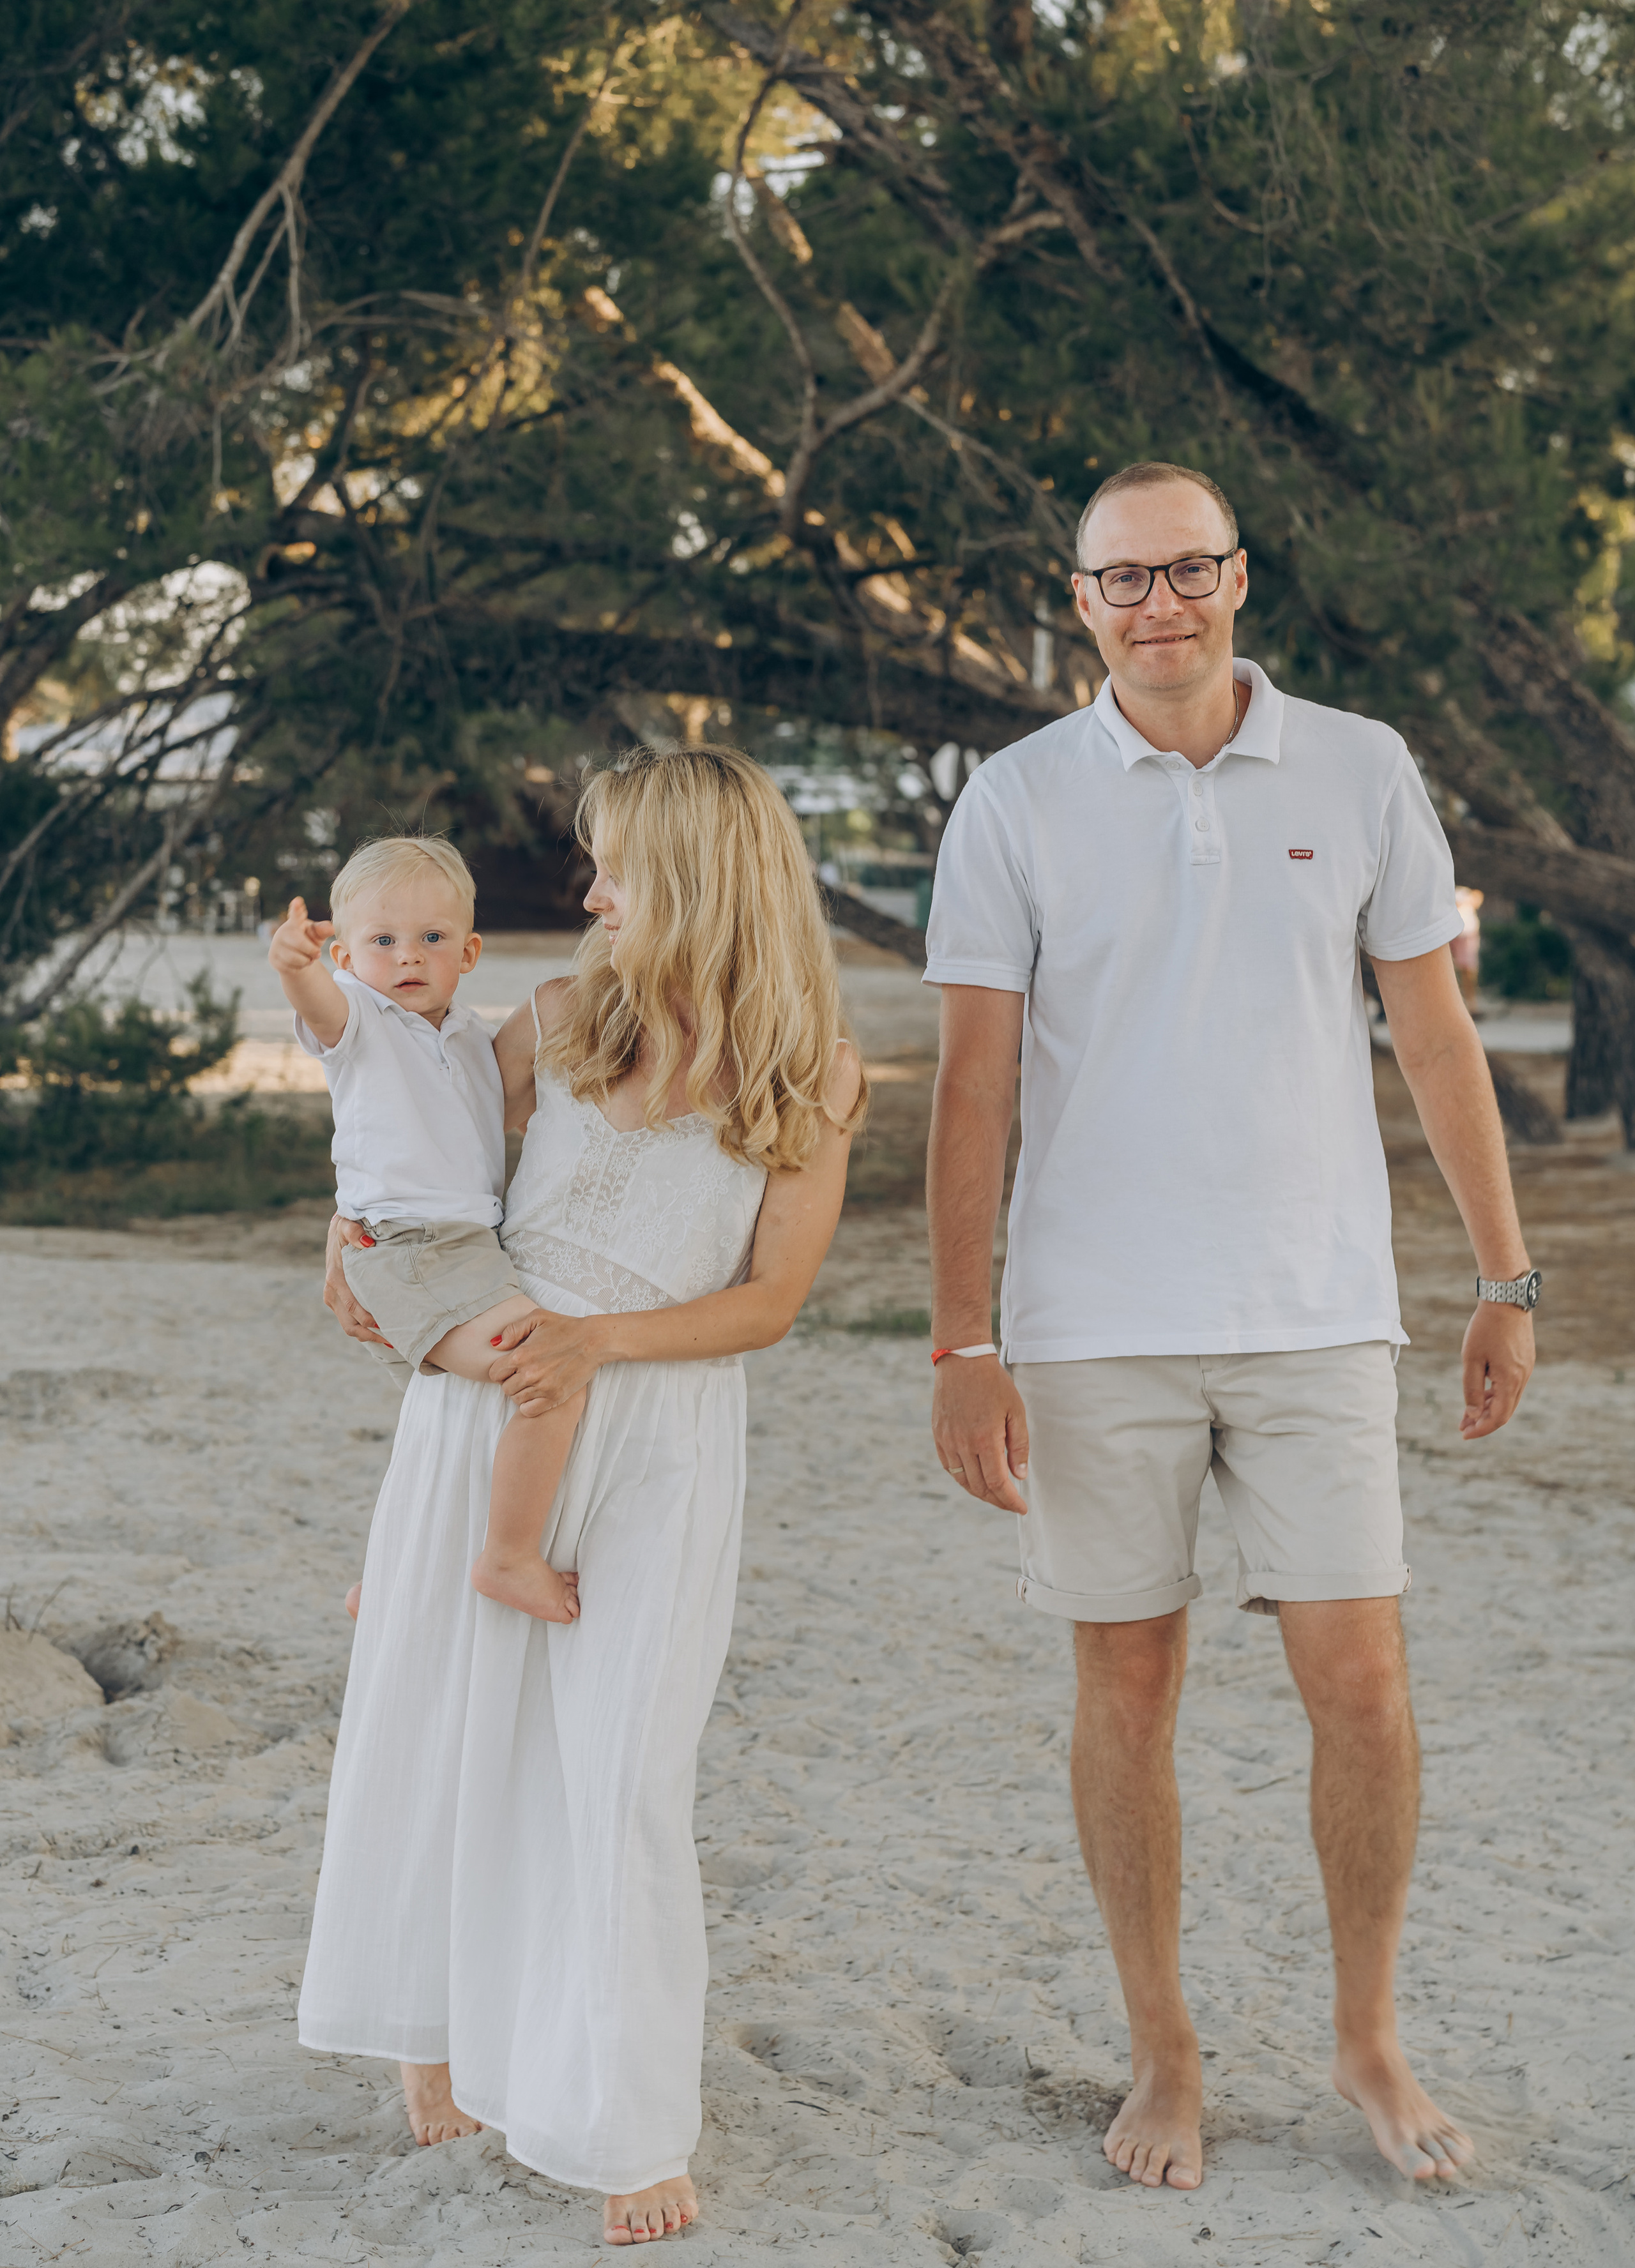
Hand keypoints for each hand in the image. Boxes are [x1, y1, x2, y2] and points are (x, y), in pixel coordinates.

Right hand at [268, 894, 333, 974]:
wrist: (295, 958)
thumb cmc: (307, 941)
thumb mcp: (317, 935)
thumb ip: (322, 931)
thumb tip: (330, 929)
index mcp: (295, 922)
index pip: (296, 914)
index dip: (297, 909)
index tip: (298, 901)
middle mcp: (283, 931)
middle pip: (299, 942)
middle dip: (311, 950)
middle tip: (318, 954)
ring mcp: (276, 945)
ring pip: (295, 957)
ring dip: (307, 960)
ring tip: (308, 958)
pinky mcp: (273, 958)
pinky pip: (291, 966)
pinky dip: (300, 967)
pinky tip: (299, 963)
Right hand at [325, 1212, 388, 1344]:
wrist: (339, 1227)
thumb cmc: (348, 1225)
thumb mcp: (349, 1223)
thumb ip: (355, 1231)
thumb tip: (366, 1244)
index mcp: (335, 1278)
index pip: (353, 1307)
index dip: (369, 1321)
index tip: (389, 1328)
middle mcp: (331, 1291)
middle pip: (350, 1323)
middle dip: (371, 1335)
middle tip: (395, 1341)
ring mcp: (332, 1297)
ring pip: (348, 1325)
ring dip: (367, 1336)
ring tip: (391, 1341)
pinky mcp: (336, 1299)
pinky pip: (349, 1319)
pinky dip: (364, 1328)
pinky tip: (382, 1332)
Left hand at [488, 1307, 607, 1416]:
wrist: (594, 1341)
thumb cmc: (566, 1327)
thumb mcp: (537, 1318)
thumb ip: (513, 1330)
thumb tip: (496, 1344)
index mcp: (521, 1355)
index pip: (494, 1373)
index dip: (501, 1370)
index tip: (511, 1366)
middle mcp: (529, 1374)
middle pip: (505, 1388)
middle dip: (511, 1381)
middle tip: (524, 1373)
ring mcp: (542, 1387)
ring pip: (517, 1399)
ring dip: (521, 1392)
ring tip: (533, 1382)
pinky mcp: (555, 1397)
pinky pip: (529, 1411)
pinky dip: (529, 1405)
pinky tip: (537, 1394)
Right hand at [932, 1354, 1029, 1513]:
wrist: (962, 1360)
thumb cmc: (994, 1384)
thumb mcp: (1015, 1412)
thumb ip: (1018, 1446)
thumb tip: (1019, 1476)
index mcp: (985, 1439)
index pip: (997, 1483)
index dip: (1010, 1501)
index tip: (1021, 1509)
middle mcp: (963, 1443)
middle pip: (979, 1487)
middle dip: (997, 1500)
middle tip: (1011, 1504)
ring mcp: (947, 1440)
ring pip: (963, 1480)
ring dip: (980, 1493)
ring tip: (995, 1495)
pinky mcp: (938, 1435)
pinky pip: (950, 1466)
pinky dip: (963, 1478)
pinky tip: (975, 1478)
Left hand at [1458, 1299, 1534, 1438]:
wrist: (1506, 1298)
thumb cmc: (1485, 1327)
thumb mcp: (1471, 1359)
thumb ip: (1471, 1389)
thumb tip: (1472, 1413)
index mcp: (1510, 1380)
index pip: (1498, 1417)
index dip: (1481, 1428)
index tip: (1464, 1434)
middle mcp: (1522, 1377)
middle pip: (1505, 1411)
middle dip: (1483, 1421)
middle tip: (1462, 1426)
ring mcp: (1526, 1368)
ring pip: (1508, 1398)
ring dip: (1489, 1407)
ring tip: (1468, 1413)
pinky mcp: (1525, 1359)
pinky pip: (1511, 1385)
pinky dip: (1496, 1393)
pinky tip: (1481, 1394)